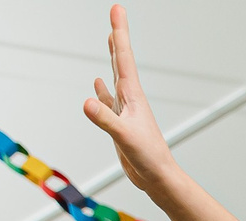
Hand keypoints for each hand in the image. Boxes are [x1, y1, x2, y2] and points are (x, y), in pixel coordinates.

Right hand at [82, 5, 176, 193]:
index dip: (119, 32)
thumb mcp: (124, 137)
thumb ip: (105, 119)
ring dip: (112, 57)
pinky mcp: (119, 124)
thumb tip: (87, 102)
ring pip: (115, 76)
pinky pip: (108, 101)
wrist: (157, 178)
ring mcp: (124, 110)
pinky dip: (102, 91)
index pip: (123, 57)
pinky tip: (98, 84)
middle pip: (120, 60)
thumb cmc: (149, 158)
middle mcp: (129, 98)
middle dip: (117, 36)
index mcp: (132, 96)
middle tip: (116, 15)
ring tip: (110, 39)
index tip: (117, 10)